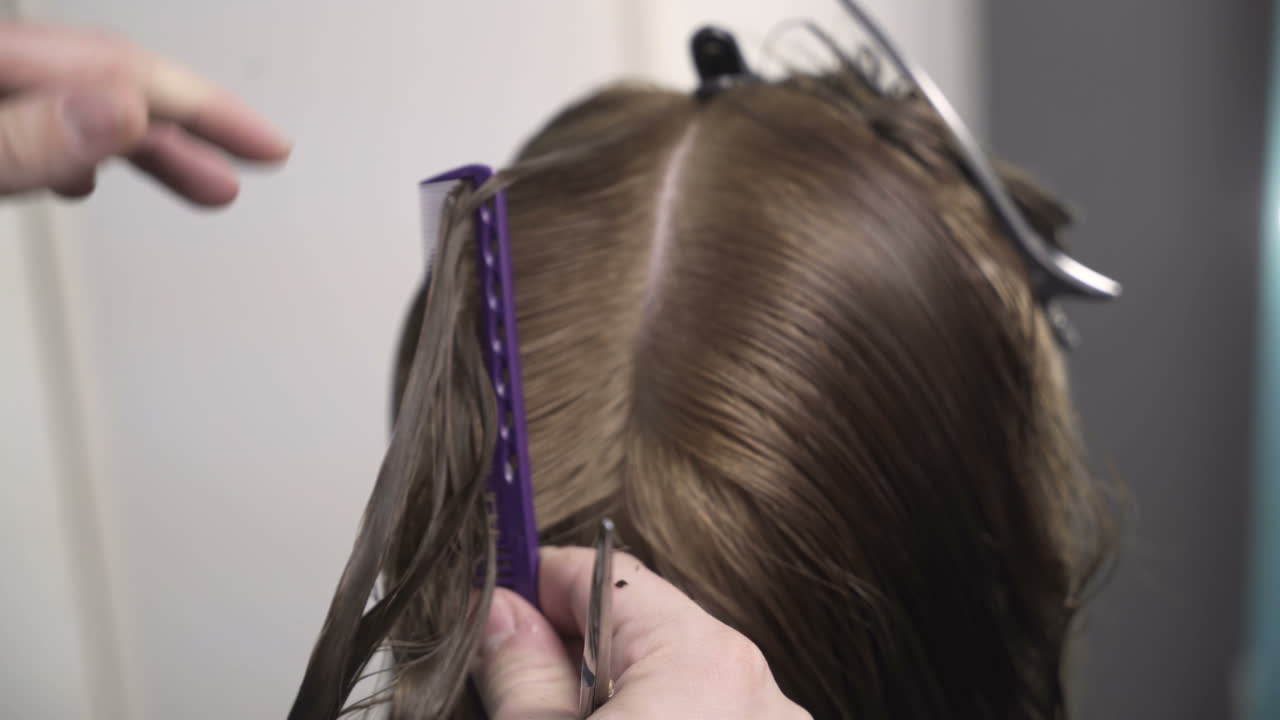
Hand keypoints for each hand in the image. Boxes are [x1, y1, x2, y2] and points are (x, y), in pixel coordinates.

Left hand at [0, 20, 289, 204]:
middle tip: (258, 158)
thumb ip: (30, 136)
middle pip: (109, 82)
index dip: (206, 107)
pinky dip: (85, 147)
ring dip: (148, 145)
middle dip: (193, 126)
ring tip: (206, 185)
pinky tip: (92, 176)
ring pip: (78, 104)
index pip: (122, 70)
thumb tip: (123, 114)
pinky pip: (42, 119)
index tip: (267, 145)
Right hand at [475, 547, 811, 719]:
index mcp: (703, 663)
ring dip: (621, 699)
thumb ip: (521, 673)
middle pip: (643, 630)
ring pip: (676, 685)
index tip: (494, 603)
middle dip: (576, 651)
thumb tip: (501, 614)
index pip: (605, 574)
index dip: (538, 583)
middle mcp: (758, 691)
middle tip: (520, 692)